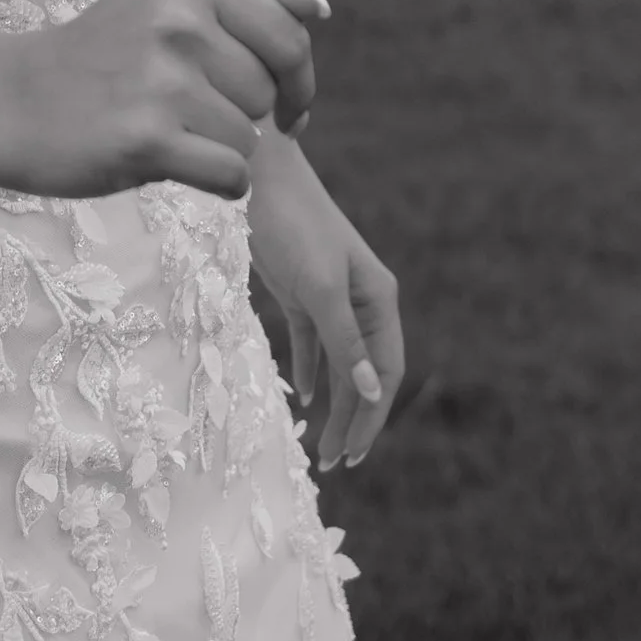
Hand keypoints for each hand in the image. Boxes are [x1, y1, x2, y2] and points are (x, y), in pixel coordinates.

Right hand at [0, 0, 323, 199]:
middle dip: (243, 114)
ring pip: (250, 138)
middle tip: (187, 112)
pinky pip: (231, 175)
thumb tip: (319, 6)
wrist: (10, 100)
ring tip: (166, 131)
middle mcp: (179, 19)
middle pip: (269, 93)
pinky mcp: (145, 138)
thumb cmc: (102, 52)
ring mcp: (161, 79)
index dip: (298, 80)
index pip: (292, 36)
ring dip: (219, 148)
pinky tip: (172, 165)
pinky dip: (215, 183)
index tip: (283, 104)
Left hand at [245, 132, 404, 470]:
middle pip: (364, 373)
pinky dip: (312, 370)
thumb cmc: (291, 225)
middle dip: (353, 420)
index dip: (372, 416)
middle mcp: (362, 301)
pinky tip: (306, 398)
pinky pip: (315, 342)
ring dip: (334, 403)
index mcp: (379, 299)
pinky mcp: (301, 292)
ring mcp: (332, 297)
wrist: (255, 175)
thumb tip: (370, 393)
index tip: (353, 455)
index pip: (385, 371)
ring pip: (341, 362)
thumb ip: (344, 339)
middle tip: (334, 465)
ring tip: (321, 446)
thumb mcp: (319, 286)